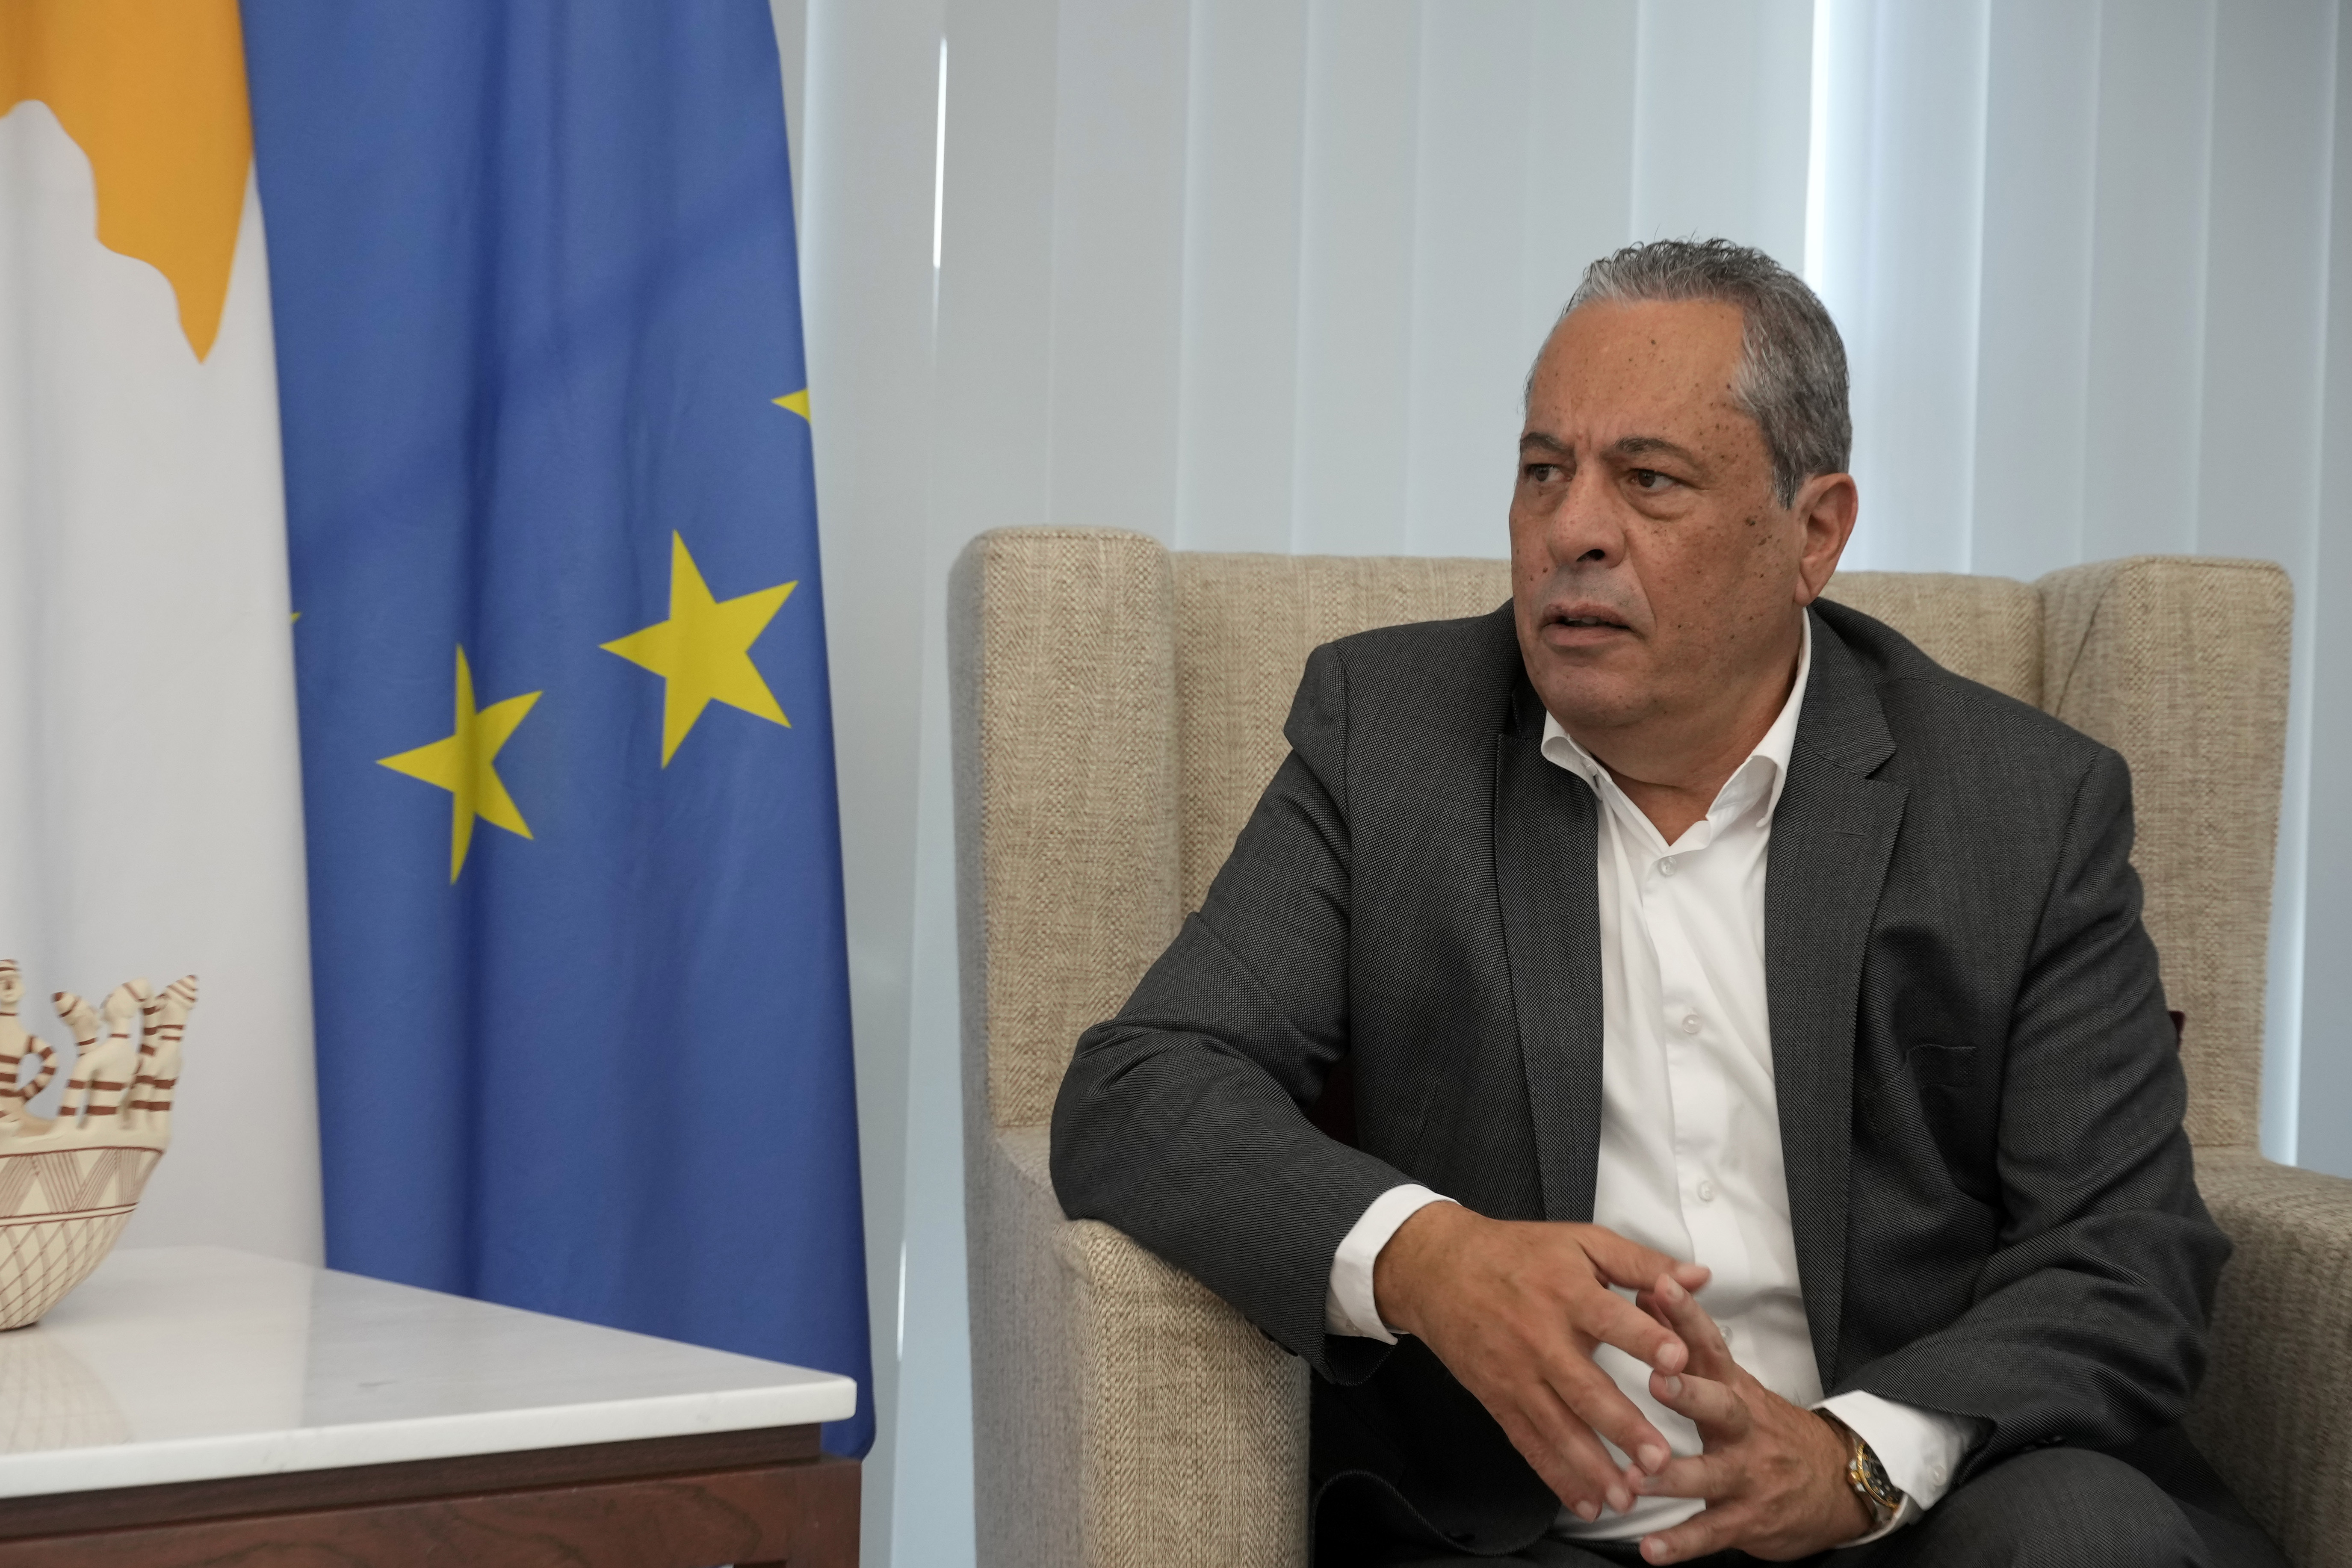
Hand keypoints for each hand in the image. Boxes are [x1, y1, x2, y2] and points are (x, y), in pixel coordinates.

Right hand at [1373, 1204, 1711, 1521]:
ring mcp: (1517, 1374)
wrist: (1439, 1270)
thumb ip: (1641, 1262)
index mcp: (1567, 1292)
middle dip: (1623, 1427)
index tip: (1678, 1360)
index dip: (1644, 1338)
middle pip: (1585, 1388)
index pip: (1611, 1318)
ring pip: (1558, 1427)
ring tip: (1628, 1497)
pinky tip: (1586, 1502)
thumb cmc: (1518, 1254)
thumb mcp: (1581, 1242)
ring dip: (1593, 1467)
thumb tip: (1699, 1276)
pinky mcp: (1499, 1399)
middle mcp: (1541, 1337)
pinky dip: (1556, 1477)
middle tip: (1659, 1460)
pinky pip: (1530, 1444)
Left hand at [1629, 1275, 1872, 1562]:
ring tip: (1636, 1479)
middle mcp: (1744, 1430)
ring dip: (1672, 1477)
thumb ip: (1687, 1342)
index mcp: (1736, 1390)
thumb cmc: (1768, 1427)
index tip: (1660, 1287)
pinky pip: (1711, 1533)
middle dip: (1689, 1392)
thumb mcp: (1733, 1382)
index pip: (1711, 1346)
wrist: (1839, 1484)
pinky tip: (1651, 1550)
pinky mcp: (1747, 1520)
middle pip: (1719, 1405)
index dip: (1688, 1316)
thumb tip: (1645, 1290)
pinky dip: (1681, 1544)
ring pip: (1710, 1475)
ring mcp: (1748, 1477)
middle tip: (1657, 1379)